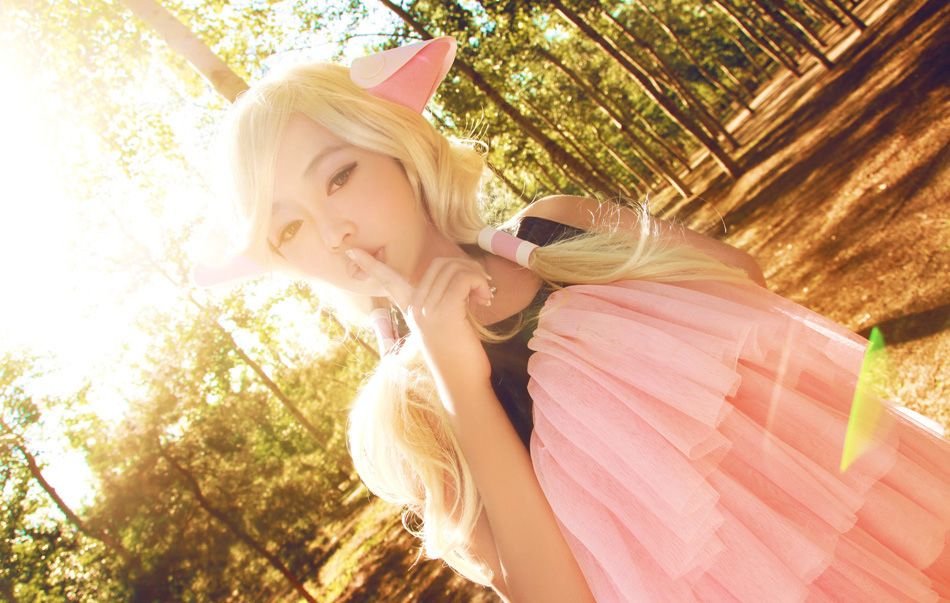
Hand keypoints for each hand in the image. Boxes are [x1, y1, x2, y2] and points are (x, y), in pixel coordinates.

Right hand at [346, 248, 493, 385]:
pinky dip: (479, 282)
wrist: (462, 385)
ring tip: (483, 296)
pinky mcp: (446, 312)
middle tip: (479, 286)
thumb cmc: (457, 358)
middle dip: (465, 267)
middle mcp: (414, 308)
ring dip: (476, 276)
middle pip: (440, 264)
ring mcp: (427, 310)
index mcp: (410, 309)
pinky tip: (484, 299)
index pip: (387, 281)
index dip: (371, 265)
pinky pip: (464, 279)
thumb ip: (441, 302)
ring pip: (453, 268)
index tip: (351, 251)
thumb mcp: (442, 326)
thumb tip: (459, 277)